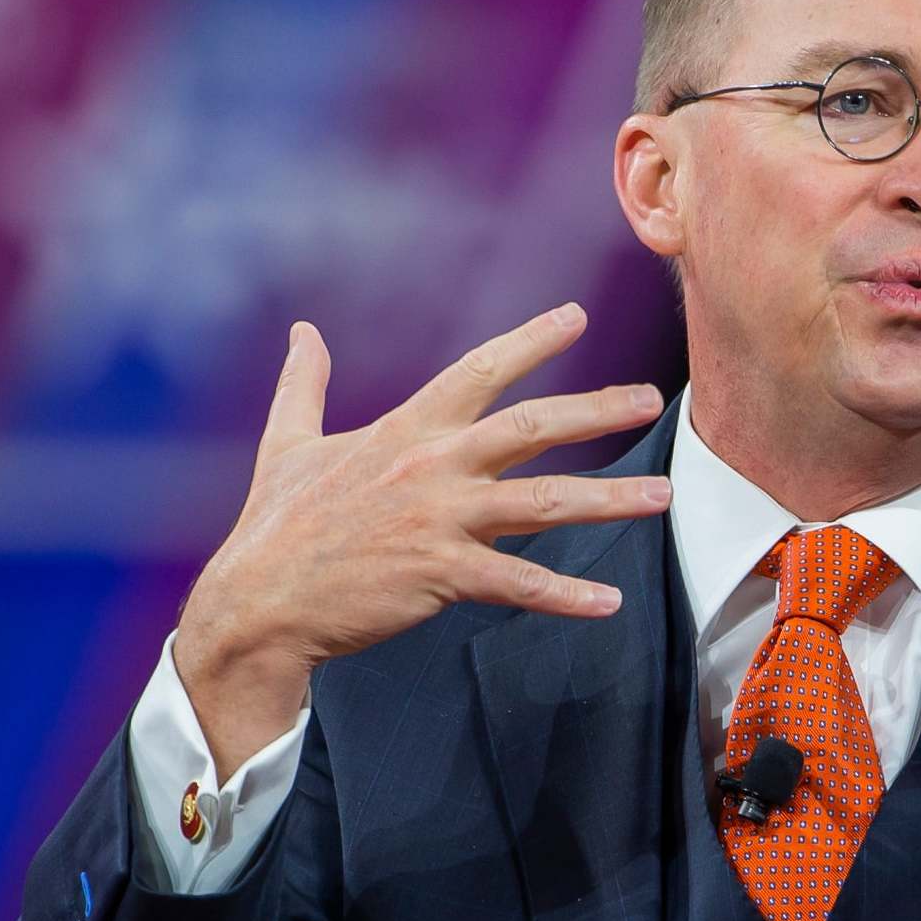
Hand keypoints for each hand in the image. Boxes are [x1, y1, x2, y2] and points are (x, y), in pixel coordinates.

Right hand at [174, 305, 668, 775]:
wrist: (257, 603)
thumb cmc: (275, 526)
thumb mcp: (284, 443)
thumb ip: (304, 384)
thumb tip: (303, 332)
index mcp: (403, 431)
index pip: (478, 372)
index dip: (530, 341)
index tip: (575, 317)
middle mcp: (431, 466)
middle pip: (530, 426)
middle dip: (596, 409)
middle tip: (650, 398)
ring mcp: (440, 520)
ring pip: (543, 502)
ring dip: (609, 499)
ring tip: (663, 496)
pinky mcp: (441, 574)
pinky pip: (518, 583)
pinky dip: (566, 596)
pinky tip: (610, 602)